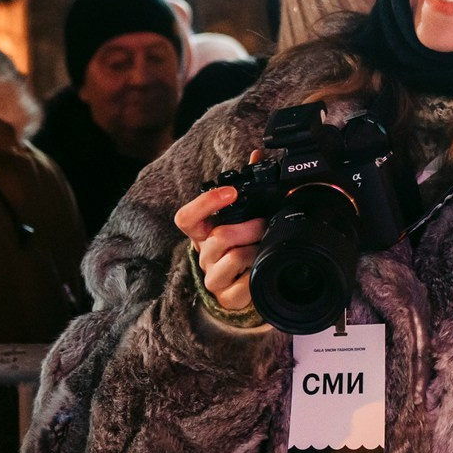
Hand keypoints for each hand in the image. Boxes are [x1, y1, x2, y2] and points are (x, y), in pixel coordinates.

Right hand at [173, 183, 266, 317]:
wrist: (241, 287)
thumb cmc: (240, 246)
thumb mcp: (240, 218)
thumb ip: (247, 186)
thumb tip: (257, 155)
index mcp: (202, 233)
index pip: (187, 218)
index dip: (205, 203)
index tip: (231, 192)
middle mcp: (203, 254)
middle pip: (219, 236)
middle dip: (249, 227)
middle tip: (265, 224)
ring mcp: (212, 277)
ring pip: (233, 258)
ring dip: (256, 249)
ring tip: (264, 247)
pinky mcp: (226, 297)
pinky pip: (242, 286)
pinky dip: (258, 275)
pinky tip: (262, 268)